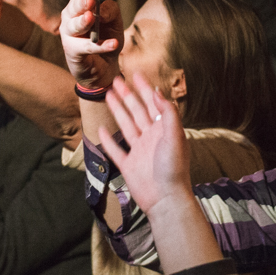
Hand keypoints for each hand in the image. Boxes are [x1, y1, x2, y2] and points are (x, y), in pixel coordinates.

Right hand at [60, 0, 121, 88]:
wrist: (102, 71)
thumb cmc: (106, 41)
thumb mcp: (114, 23)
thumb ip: (112, 11)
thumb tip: (102, 8)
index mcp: (80, 3)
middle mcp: (70, 16)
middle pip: (76, 3)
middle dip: (82, 1)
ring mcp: (69, 34)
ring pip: (76, 24)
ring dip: (85, 21)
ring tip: (92, 18)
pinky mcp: (73, 52)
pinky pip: (88, 46)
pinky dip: (102, 45)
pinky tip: (113, 44)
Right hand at [97, 74, 191, 214]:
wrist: (165, 200)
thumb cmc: (174, 169)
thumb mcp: (175, 136)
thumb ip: (168, 113)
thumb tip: (157, 91)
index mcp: (164, 130)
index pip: (152, 104)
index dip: (144, 88)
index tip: (135, 74)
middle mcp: (151, 138)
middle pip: (137, 111)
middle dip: (127, 95)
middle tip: (116, 80)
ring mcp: (139, 151)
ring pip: (125, 126)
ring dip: (117, 110)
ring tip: (107, 96)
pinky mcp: (128, 166)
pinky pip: (115, 150)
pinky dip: (107, 140)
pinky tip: (100, 129)